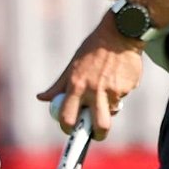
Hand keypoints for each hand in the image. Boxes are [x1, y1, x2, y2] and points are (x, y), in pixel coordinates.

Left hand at [37, 15, 143, 140]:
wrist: (119, 33)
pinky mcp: (127, 88)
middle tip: (96, 132)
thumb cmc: (92, 50)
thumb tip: (41, 98)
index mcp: (76, 84)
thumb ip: (58, 85)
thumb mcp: (73, 65)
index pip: (67, 116)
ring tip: (108, 89)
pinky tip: (118, 76)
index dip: (68, 128)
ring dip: (110, 107)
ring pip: (112, 112)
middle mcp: (93, 89)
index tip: (71, 130)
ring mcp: (112, 90)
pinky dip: (119, 92)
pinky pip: (122, 98)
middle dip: (98, 134)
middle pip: (98, 127)